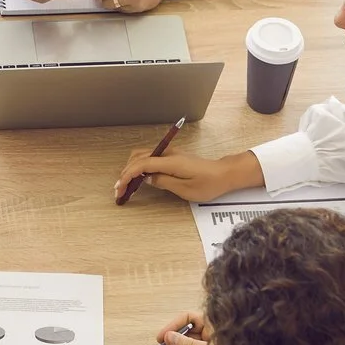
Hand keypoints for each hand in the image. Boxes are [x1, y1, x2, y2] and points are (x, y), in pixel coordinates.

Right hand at [113, 149, 264, 204]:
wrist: (224, 174)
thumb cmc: (209, 184)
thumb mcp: (185, 189)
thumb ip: (163, 182)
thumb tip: (145, 178)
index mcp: (170, 162)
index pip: (141, 164)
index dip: (127, 176)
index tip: (120, 189)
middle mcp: (168, 154)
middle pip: (138, 157)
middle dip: (125, 172)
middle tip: (120, 190)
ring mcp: (170, 154)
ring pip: (142, 156)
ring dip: (131, 169)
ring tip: (126, 185)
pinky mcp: (172, 157)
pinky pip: (150, 158)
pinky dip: (140, 167)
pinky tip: (138, 178)